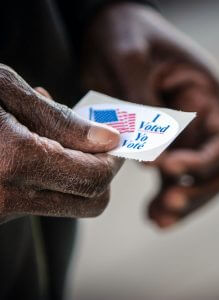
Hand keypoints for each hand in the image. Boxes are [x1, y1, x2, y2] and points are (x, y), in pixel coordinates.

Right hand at [0, 64, 122, 223]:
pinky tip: (36, 146)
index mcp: (14, 162)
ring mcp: (0, 210)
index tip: (118, 144)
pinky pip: (42, 198)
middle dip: (102, 173)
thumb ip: (61, 120)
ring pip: (69, 202)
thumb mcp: (4, 89)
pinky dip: (53, 175)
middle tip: (99, 144)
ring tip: (57, 135)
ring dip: (77, 171)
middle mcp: (7, 197)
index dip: (114, 162)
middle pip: (90, 202)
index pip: (94, 179)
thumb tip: (107, 140)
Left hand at [81, 3, 218, 227]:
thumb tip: (151, 158)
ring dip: (181, 203)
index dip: (204, 162)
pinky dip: (165, 197)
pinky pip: (172, 176)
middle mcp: (201, 118)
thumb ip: (143, 108)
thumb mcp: (130, 60)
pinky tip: (152, 214)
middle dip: (198, 191)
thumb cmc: (123, 35)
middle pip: (218, 168)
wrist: (107, 28)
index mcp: (205, 94)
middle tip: (169, 205)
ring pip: (196, 179)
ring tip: (157, 219)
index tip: (168, 168)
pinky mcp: (163, 142)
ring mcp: (183, 133)